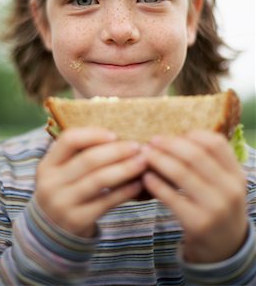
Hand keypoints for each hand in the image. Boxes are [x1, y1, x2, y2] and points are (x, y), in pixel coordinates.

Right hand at [35, 127, 146, 237]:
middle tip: (138, 146)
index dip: (93, 134)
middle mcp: (51, 183)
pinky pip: (106, 202)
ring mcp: (63, 203)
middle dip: (117, 151)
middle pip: (88, 160)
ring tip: (143, 163)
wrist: (51, 231)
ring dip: (125, 169)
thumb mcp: (61, 172)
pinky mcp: (77, 220)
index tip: (114, 134)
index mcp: (47, 164)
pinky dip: (125, 191)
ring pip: (99, 180)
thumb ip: (80, 155)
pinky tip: (138, 184)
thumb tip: (118, 137)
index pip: (69, 140)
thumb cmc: (65, 190)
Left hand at [142, 130, 247, 262]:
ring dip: (158, 160)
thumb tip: (174, 137)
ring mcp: (215, 207)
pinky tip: (146, 177)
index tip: (173, 134)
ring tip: (145, 156)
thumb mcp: (224, 184)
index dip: (191, 134)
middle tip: (152, 141)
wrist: (225, 248)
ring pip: (181, 173)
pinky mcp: (197, 223)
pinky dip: (155, 184)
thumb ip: (208, 162)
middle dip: (169, 144)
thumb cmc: (217, 206)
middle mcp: (230, 189)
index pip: (215, 143)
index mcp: (236, 174)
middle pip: (195, 155)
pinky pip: (171, 197)